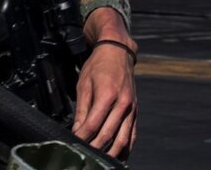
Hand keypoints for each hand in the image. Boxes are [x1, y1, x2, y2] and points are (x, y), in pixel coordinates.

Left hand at [71, 8, 137, 158]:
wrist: (118, 52)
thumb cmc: (99, 65)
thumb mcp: (84, 83)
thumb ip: (81, 109)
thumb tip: (76, 129)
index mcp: (107, 95)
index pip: (93, 124)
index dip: (83, 137)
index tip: (74, 143)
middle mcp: (123, 104)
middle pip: (108, 134)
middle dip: (95, 147)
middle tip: (85, 154)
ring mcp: (132, 109)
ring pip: (123, 138)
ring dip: (112, 152)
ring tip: (101, 159)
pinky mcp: (136, 112)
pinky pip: (132, 134)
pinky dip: (126, 147)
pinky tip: (119, 155)